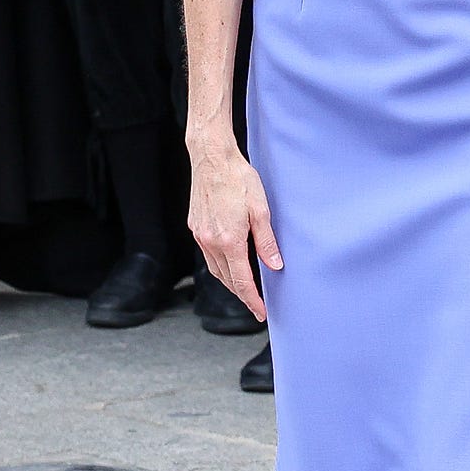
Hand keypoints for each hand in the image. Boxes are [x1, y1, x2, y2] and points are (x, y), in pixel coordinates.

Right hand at [189, 139, 283, 322]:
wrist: (211, 158)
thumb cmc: (238, 178)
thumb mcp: (260, 209)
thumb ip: (266, 241)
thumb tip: (274, 265)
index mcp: (229, 240)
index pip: (242, 281)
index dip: (252, 300)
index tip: (261, 312)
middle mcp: (210, 241)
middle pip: (227, 280)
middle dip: (242, 295)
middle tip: (256, 305)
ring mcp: (200, 235)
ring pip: (215, 270)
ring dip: (230, 283)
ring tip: (246, 290)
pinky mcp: (196, 227)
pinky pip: (208, 256)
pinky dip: (220, 267)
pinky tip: (230, 265)